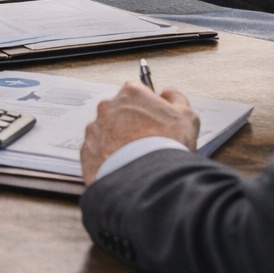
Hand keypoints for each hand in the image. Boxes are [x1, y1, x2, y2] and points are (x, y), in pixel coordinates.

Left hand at [80, 81, 199, 183]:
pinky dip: (106, 158)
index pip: (136, 93)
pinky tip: (122, 166)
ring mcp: (95, 129)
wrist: (148, 179)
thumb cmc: (167, 147)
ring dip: (117, 141)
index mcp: (131, 93)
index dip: (147, 107)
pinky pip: (97, 152)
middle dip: (129, 124)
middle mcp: (108, 107)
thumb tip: (167, 93)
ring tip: (134, 156)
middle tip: (145, 141)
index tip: (153, 120)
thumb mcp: (187, 116)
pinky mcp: (87, 150)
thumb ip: (176, 98)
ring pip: (106, 132)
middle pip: (118, 111)